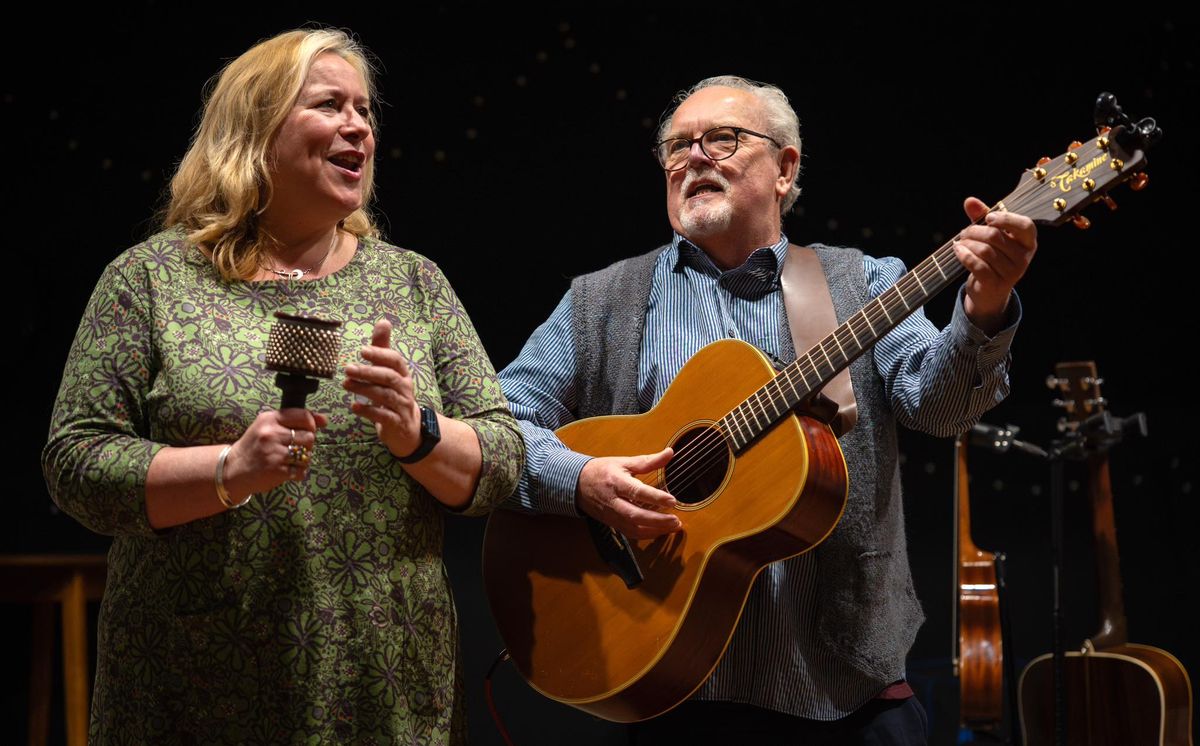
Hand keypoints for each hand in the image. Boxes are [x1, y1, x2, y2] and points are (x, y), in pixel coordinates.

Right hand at [225, 408, 326, 495]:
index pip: (303, 415)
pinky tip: (286, 471)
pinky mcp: (277, 470)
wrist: (233, 470)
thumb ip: (294, 420)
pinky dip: (298, 473)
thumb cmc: (254, 447)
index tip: (307, 430)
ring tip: (289, 460)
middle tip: (294, 448)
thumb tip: (324, 419)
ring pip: (307, 454)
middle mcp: (271, 434)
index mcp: (269, 419)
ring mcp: (274, 452)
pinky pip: (301, 471)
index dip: (311, 424)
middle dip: (306, 444)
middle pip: (309, 436)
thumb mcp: (268, 427)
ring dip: (303, 459)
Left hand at [343, 318, 423, 458]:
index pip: (395, 360)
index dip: (380, 354)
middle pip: (389, 377)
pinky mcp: (396, 423)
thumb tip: (384, 321)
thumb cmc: (394, 394)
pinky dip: (368, 411)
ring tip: (346, 384)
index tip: (362, 351)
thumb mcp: (390, 371)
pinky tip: (354, 406)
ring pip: (385, 396)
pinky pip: (383, 416)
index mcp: (403, 373)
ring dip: (364, 389)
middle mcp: (405, 388)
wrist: (407, 428)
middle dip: (368, 371)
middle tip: (347, 368)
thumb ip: (383, 348)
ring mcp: (402, 406)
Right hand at [576, 448, 680, 538]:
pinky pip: (631, 533)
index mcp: (616, 482)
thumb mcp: (624, 462)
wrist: (577, 484)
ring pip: (633, 528)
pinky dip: (647, 534)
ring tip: (673, 527)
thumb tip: (669, 453)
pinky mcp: (613, 524)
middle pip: (635, 515)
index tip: (672, 500)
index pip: (637, 492)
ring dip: (655, 530)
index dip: (655, 497)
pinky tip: (660, 530)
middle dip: (657, 521)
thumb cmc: (602, 471)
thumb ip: (648, 461)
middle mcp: (613, 501)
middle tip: (676, 520)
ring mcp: (612, 515)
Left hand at [954, 196, 1037, 333]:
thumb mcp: (990, 235)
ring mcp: (1012, 272)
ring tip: (960, 242)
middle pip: (996, 236)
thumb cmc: (992, 257)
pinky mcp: (996, 284)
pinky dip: (964, 255)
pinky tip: (957, 250)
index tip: (988, 218)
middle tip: (964, 233)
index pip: (1025, 225)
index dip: (1006, 219)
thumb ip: (982, 216)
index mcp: (1028, 242)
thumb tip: (969, 201)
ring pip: (984, 250)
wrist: (989, 292)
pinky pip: (978, 265)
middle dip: (974, 231)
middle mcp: (1024, 257)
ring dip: (967, 243)